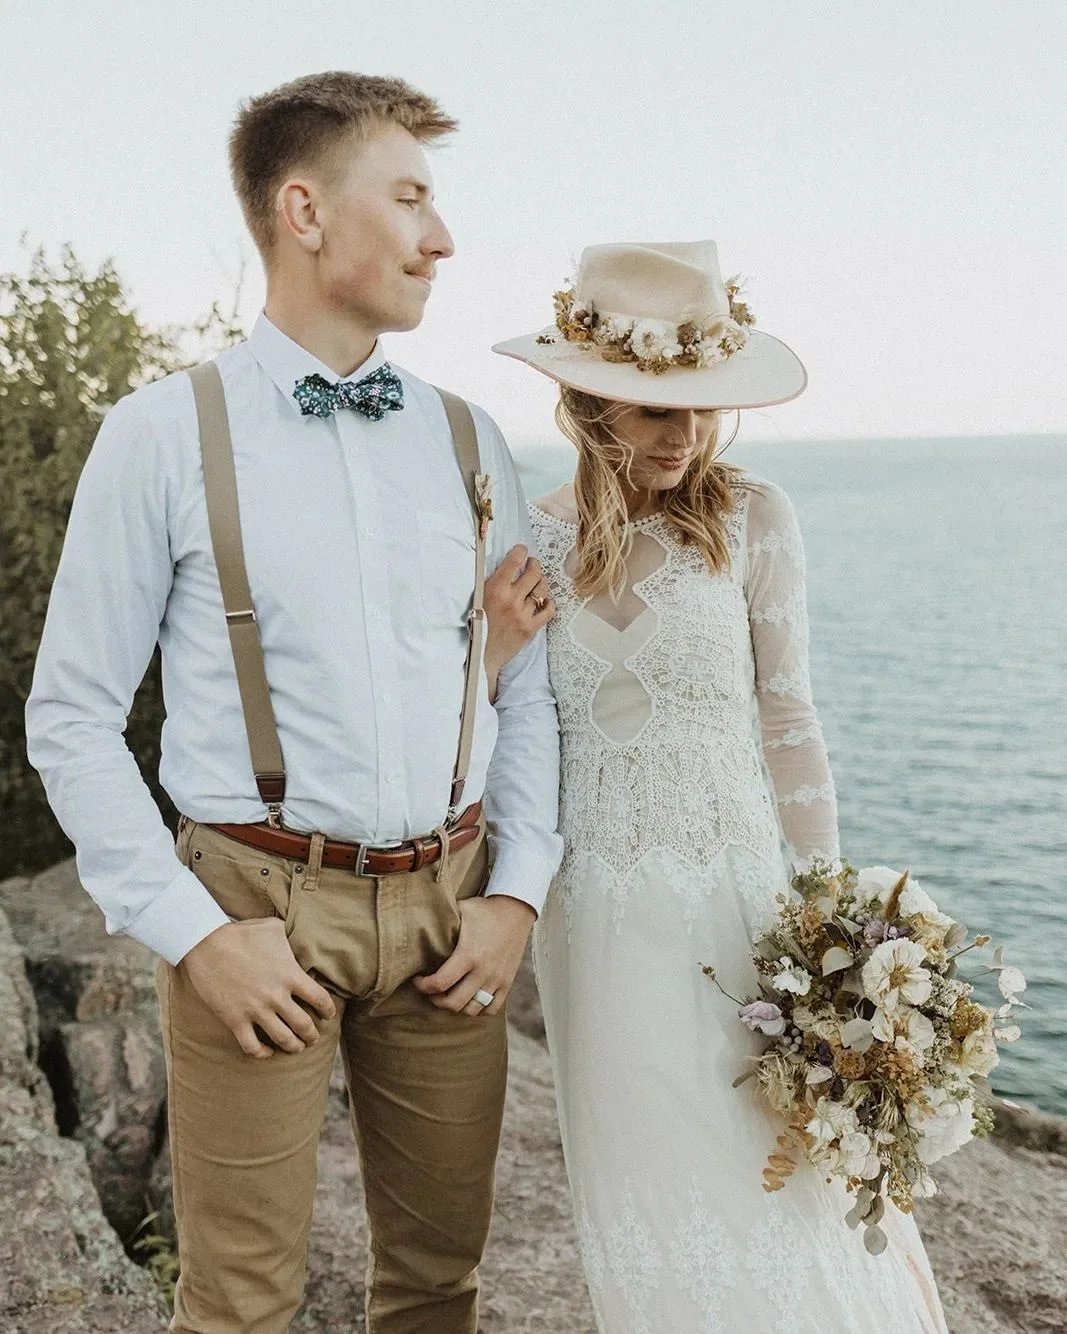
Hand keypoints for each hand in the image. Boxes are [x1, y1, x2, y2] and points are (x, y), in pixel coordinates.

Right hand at [181, 918, 336, 1057]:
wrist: (206, 943)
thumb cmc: (241, 933)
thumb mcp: (273, 928)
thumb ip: (292, 936)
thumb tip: (302, 936)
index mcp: (290, 974)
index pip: (320, 999)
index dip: (328, 1010)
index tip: (328, 1015)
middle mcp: (276, 996)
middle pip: (304, 1025)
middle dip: (312, 1035)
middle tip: (314, 1038)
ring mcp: (255, 1010)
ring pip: (283, 1039)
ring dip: (294, 1047)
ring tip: (298, 1048)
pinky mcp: (235, 1020)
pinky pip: (252, 1046)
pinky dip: (262, 1053)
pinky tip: (268, 1052)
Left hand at [413, 894, 535, 1017]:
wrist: (517, 910)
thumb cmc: (485, 909)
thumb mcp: (462, 910)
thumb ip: (441, 919)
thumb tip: (415, 920)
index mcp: (468, 954)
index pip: (439, 983)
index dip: (422, 986)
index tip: (418, 979)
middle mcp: (483, 971)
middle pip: (453, 1003)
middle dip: (435, 1000)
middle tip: (430, 990)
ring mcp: (496, 979)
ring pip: (471, 1010)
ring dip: (456, 1007)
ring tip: (448, 995)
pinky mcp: (507, 982)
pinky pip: (491, 1009)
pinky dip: (478, 1009)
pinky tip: (469, 998)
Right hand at [483, 544, 553, 700]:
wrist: (480, 654)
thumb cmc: (474, 626)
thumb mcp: (476, 598)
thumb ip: (489, 582)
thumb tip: (503, 565)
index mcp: (495, 589)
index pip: (514, 561)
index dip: (521, 551)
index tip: (522, 551)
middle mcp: (512, 599)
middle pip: (533, 573)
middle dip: (534, 564)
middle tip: (532, 564)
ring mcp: (523, 614)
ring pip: (542, 589)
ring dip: (541, 582)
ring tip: (538, 581)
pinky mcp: (531, 628)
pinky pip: (548, 610)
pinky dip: (548, 603)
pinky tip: (543, 601)